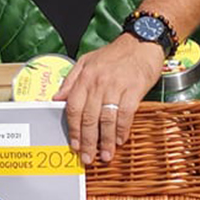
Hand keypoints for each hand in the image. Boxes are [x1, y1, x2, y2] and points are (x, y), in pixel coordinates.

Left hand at [58, 35, 166, 165]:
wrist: (142, 41)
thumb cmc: (114, 54)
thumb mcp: (87, 61)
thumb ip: (71, 81)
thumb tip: (57, 99)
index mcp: (85, 77)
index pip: (73, 108)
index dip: (73, 129)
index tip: (75, 145)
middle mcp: (98, 83)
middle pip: (89, 117)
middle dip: (88, 141)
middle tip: (88, 158)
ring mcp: (116, 86)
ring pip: (106, 119)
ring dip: (105, 140)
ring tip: (105, 156)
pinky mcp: (134, 89)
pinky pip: (125, 114)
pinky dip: (122, 129)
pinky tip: (119, 140)